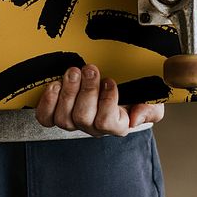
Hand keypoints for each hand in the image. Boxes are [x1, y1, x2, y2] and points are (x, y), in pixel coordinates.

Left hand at [35, 64, 164, 136]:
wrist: (113, 84)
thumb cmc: (132, 93)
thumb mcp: (150, 100)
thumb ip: (150, 110)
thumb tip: (135, 118)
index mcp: (116, 125)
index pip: (108, 123)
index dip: (107, 101)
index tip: (110, 81)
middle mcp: (93, 127)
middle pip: (84, 118)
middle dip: (86, 91)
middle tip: (90, 69)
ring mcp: (73, 122)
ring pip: (64, 118)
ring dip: (68, 91)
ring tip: (74, 72)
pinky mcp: (55, 114)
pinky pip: (46, 117)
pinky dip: (48, 101)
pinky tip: (55, 85)